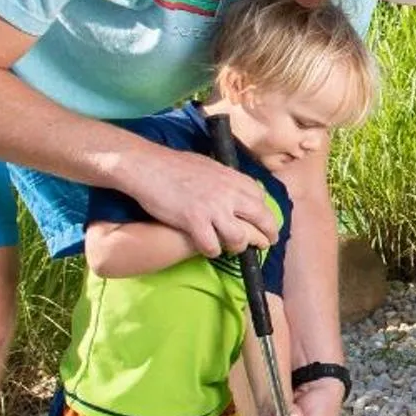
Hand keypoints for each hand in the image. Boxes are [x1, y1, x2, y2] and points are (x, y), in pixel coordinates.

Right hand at [124, 146, 277, 257]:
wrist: (147, 166)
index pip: (261, 198)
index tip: (261, 220)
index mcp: (233, 178)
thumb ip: (226, 179)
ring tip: (233, 249)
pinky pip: (212, 246)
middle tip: (267, 243)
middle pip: (261, 219)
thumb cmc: (174, 164)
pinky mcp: (194, 221)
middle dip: (268, 234)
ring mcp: (213, 208)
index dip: (263, 212)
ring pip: (239, 238)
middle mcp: (229, 193)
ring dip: (238, 246)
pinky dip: (212, 251)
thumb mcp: (209, 166)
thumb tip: (235, 188)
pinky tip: (208, 249)